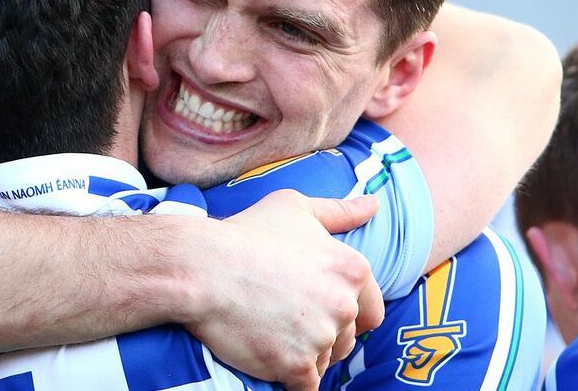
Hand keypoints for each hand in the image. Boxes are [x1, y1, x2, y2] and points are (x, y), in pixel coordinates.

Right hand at [185, 191, 382, 390]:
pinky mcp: (295, 365)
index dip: (343, 311)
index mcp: (352, 269)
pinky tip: (271, 358)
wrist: (204, 267)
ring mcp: (321, 337)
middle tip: (286, 317)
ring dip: (304, 354)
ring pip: (325, 361)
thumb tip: (373, 204)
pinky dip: (289, 377)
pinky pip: (305, 386)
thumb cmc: (246, 233)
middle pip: (346, 338)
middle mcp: (343, 305)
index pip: (370, 310)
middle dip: (321, 333)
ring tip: (273, 332)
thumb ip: (340, 211)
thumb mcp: (295, 206)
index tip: (313, 306)